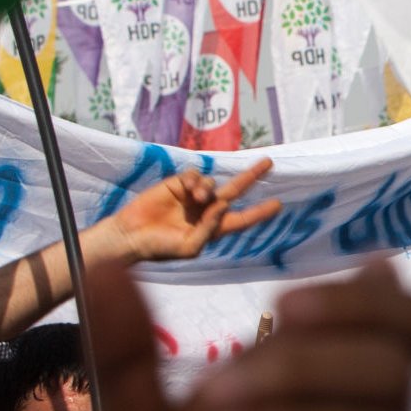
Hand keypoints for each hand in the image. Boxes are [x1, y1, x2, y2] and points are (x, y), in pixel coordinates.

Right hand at [92, 159, 281, 263]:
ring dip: (209, 188)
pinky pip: (194, 175)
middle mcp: (206, 209)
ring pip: (213, 183)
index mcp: (214, 227)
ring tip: (198, 198)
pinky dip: (195, 180)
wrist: (132, 236)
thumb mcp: (190, 247)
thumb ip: (209, 229)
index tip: (278, 204)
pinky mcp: (177, 185)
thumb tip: (224, 206)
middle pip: (236, 189)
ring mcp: (192, 196)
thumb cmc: (161, 248)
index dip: (260, 212)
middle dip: (252, 176)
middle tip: (269, 162)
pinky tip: (189, 190)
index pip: (242, 218)